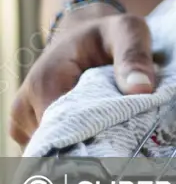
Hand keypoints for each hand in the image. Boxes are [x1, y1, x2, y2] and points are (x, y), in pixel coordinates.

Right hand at [9, 12, 155, 146]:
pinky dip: (79, 146)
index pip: (64, 130)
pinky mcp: (31, 132)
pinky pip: (55, 150)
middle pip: (60, 145)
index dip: (97, 137)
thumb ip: (134, 56)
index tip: (125, 136)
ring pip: (58, 151)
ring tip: (116, 131)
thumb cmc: (107, 33)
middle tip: (127, 136)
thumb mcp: (127, 32)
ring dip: (88, 146)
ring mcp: (25, 122)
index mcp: (45, 82)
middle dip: (95, 145)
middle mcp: (26, 106)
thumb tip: (142, 88)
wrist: (84, 34)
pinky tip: (102, 134)